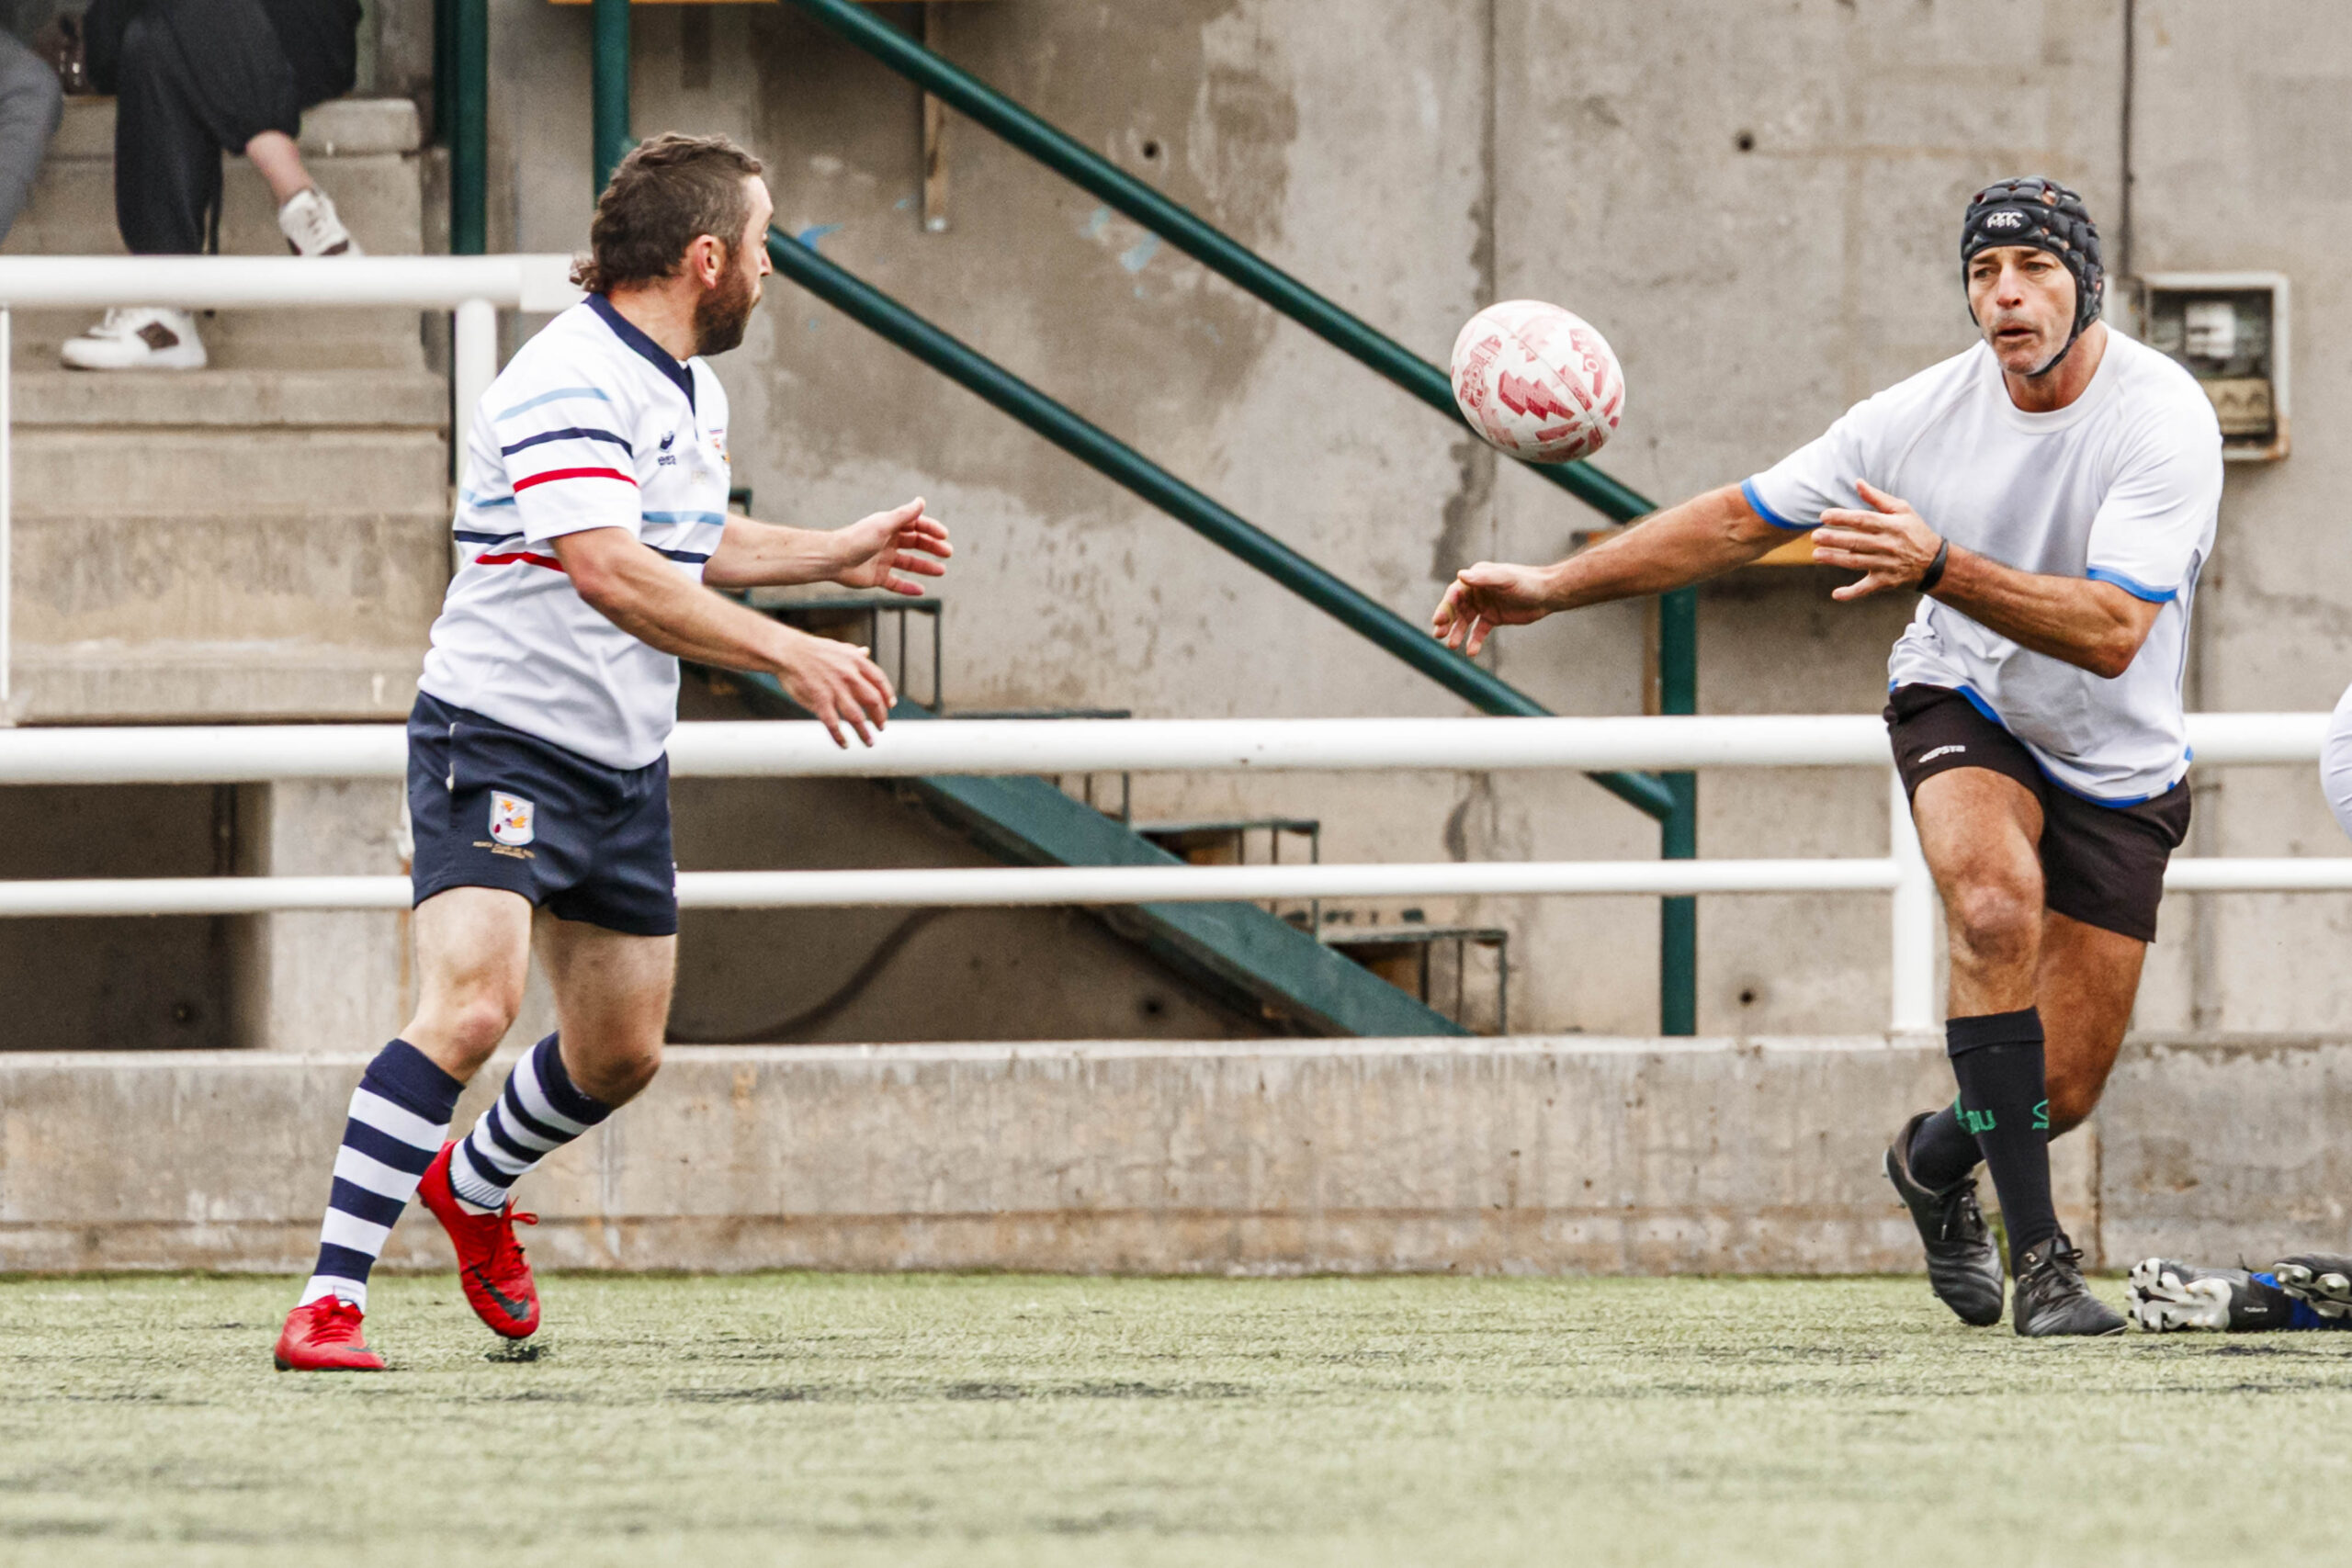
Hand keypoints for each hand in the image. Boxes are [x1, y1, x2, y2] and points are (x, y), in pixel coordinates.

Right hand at [772, 627, 895, 746]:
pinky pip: (833, 724)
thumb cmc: (812, 650)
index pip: (879, 680)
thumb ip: (854, 653)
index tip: (890, 706)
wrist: (787, 651)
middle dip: (880, 717)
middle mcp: (849, 676)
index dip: (888, 694)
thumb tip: (866, 652)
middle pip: (873, 701)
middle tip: (881, 727)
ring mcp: (835, 689)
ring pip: (856, 717)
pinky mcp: (820, 700)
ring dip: (864, 732)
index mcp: (856, 662)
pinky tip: (844, 744)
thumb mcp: (838, 647)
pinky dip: (840, 737)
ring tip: (869, 742)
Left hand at [832, 498, 951, 595]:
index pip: (915, 525)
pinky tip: (921, 590)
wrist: (834, 559)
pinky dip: (908, 587)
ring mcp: (882, 560)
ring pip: (909, 564)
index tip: (944, 536)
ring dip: (925, 566)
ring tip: (941, 571)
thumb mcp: (884, 525)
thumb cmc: (858, 539)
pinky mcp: (877, 577)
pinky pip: (896, 583)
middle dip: (932, 548)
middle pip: (915, 543)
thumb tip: (922, 501)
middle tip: (948, 553)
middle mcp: (887, 542)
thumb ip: (904, 514)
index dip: (931, 529)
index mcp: (889, 526)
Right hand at [1431, 562, 1556, 655]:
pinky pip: (1479, 631)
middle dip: (1447, 620)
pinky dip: (1474, 641)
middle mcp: (1477, 591)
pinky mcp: (1493, 618)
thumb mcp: (1505, 579)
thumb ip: (1483, 578)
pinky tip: (1471, 652)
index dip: (1446, 606)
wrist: (1547, 594)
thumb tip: (1461, 575)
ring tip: (1452, 645)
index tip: (1439, 620)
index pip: (1455, 593)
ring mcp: (1484, 605)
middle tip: (1439, 633)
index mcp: (1476, 579)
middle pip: (1456, 607)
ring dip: (1457, 632)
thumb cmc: (1526, 582)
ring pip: (1465, 621)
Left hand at [1813, 481, 1943, 601]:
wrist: (1936, 563)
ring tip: (1816, 555)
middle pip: (1857, 541)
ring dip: (1836, 559)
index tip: (1824, 516)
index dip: (1843, 517)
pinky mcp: (1886, 582)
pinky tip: (1836, 594)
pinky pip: (1867, 588)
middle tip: (1815, 536)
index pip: (1864, 519)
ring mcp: (1887, 565)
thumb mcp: (1902, 510)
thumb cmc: (1915, 532)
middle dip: (1834, 539)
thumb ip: (1878, 498)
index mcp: (1892, 525)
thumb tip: (1857, 482)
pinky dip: (1852, 593)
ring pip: (1857, 562)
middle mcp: (1889, 545)